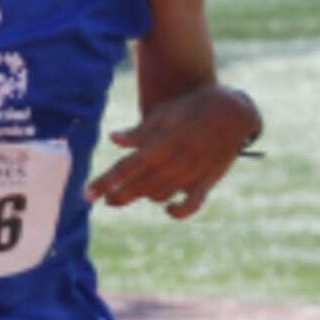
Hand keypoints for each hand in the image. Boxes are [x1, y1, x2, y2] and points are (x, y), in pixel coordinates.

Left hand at [85, 86, 260, 218]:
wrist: (234, 111)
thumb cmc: (193, 107)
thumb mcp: (164, 114)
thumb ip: (138, 132)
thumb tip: (113, 139)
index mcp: (158, 147)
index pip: (123, 170)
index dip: (103, 184)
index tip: (86, 195)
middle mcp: (172, 165)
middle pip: (136, 188)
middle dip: (117, 196)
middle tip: (104, 200)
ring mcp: (189, 176)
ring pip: (158, 196)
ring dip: (142, 196)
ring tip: (133, 192)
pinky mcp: (206, 182)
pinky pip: (190, 206)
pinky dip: (177, 212)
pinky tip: (167, 209)